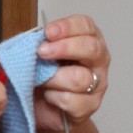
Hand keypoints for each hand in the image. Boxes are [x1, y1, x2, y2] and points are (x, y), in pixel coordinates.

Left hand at [35, 14, 108, 130]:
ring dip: (54, 78)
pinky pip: (72, 100)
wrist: (40, 106)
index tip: (48, 32)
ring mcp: (97, 84)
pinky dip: (54, 97)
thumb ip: (42, 42)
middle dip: (64, 48)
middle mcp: (97, 60)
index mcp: (88, 39)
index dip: (67, 27)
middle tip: (42, 51)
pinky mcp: (90, 106)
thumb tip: (35, 38)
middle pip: (91, 49)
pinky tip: (48, 95)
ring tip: (41, 79)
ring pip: (80, 78)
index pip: (86, 26)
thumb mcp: (40, 52)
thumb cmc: (43, 74)